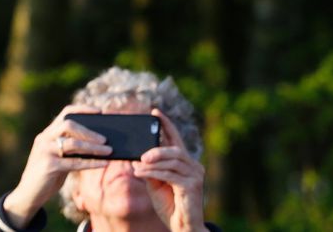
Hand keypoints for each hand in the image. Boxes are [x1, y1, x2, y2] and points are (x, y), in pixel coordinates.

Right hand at [2, 104, 111, 226]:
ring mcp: (45, 151)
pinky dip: (91, 162)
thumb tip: (98, 145)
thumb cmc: (47, 176)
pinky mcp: (49, 166)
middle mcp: (44, 139)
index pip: (65, 113)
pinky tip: (103, 163)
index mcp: (46, 134)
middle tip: (105, 139)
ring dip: (94, 147)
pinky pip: (74, 162)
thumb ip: (70, 150)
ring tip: (109, 151)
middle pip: (69, 125)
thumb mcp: (57, 158)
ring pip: (73, 143)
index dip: (83, 109)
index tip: (99, 112)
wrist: (27, 195)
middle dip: (89, 131)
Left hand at [132, 109, 204, 231]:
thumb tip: (137, 157)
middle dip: (158, 148)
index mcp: (186, 163)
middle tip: (142, 153)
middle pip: (176, 149)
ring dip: (153, 162)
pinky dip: (154, 173)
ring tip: (138, 164)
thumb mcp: (156, 184)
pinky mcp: (193, 186)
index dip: (166, 124)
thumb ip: (150, 169)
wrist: (182, 227)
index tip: (155, 112)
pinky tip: (141, 173)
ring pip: (173, 161)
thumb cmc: (170, 205)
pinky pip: (171, 175)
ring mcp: (195, 176)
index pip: (176, 139)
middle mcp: (194, 166)